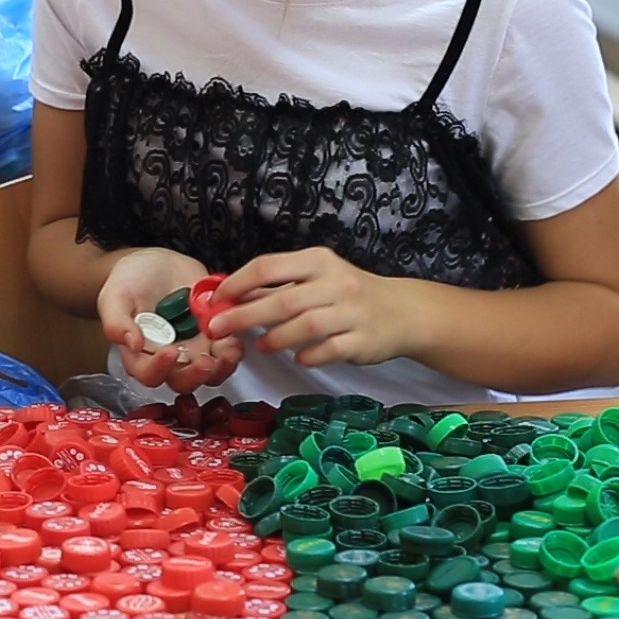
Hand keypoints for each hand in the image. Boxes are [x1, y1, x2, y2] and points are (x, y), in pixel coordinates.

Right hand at [98, 247, 242, 393]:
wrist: (156, 264)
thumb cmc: (130, 281)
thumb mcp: (115, 296)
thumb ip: (116, 321)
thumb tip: (130, 343)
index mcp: (140, 354)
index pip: (148, 374)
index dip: (160, 369)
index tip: (169, 351)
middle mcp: (169, 358)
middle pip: (183, 381)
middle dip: (196, 375)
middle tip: (205, 362)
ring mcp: (193, 348)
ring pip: (210, 373)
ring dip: (222, 367)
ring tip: (229, 350)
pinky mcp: (213, 336)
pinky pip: (226, 351)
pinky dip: (233, 348)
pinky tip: (235, 337)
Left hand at [210, 246, 403, 367]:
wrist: (402, 312)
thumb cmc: (347, 294)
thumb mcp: (314, 279)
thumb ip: (276, 286)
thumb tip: (230, 296)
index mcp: (317, 261)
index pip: (268, 266)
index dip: (237, 283)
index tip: (216, 299)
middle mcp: (335, 283)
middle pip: (282, 300)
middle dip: (244, 315)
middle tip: (218, 329)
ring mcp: (351, 312)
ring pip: (305, 325)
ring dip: (276, 338)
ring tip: (260, 345)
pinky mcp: (362, 340)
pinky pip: (328, 350)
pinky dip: (308, 355)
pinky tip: (298, 357)